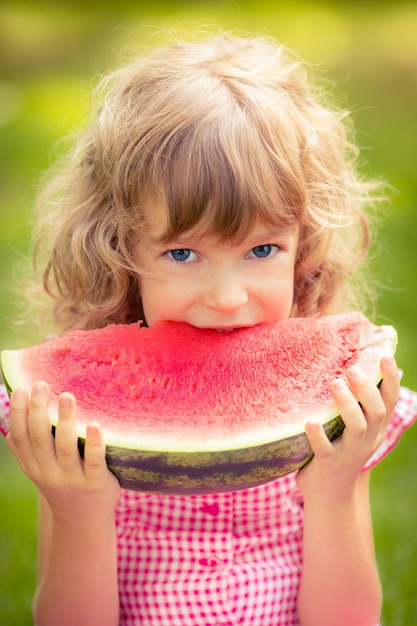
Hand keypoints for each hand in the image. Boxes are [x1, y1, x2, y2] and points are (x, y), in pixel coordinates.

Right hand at [6, 382, 119, 526]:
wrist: (83, 521)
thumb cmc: (62, 483)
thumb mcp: (39, 468)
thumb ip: (27, 446)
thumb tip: (11, 411)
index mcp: (33, 466)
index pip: (20, 438)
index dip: (18, 413)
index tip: (22, 389)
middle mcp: (49, 473)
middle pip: (40, 438)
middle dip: (38, 410)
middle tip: (42, 384)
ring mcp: (72, 479)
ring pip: (65, 447)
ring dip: (65, 420)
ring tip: (67, 396)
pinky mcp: (95, 484)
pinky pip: (94, 461)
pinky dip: (94, 442)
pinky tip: (94, 424)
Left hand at [296, 356, 399, 499]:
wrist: (330, 496)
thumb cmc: (340, 450)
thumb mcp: (355, 429)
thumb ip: (357, 405)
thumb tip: (354, 366)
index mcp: (375, 428)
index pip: (389, 400)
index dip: (390, 379)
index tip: (385, 356)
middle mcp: (367, 440)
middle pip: (376, 411)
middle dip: (366, 389)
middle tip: (352, 368)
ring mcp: (349, 453)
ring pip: (356, 427)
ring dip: (347, 405)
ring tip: (335, 384)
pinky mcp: (328, 464)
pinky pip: (325, 449)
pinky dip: (318, 435)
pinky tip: (310, 422)